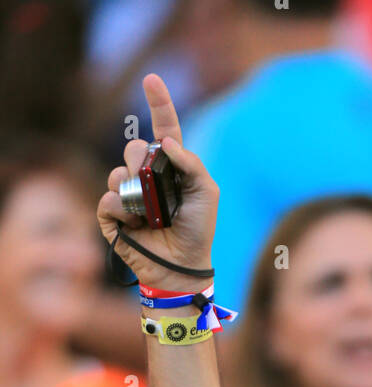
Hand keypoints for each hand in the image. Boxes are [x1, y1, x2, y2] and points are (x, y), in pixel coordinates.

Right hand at [96, 73, 218, 293]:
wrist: (182, 266)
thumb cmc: (198, 230)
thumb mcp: (206, 192)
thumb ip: (191, 162)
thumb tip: (163, 141)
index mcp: (170, 167)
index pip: (163, 128)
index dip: (158, 102)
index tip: (152, 79)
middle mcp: (147, 177)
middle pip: (133, 148)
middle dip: (140, 160)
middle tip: (153, 183)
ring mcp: (128, 195)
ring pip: (117, 173)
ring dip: (132, 190)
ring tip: (148, 212)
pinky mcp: (113, 216)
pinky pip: (109, 199)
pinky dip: (122, 210)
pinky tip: (135, 224)